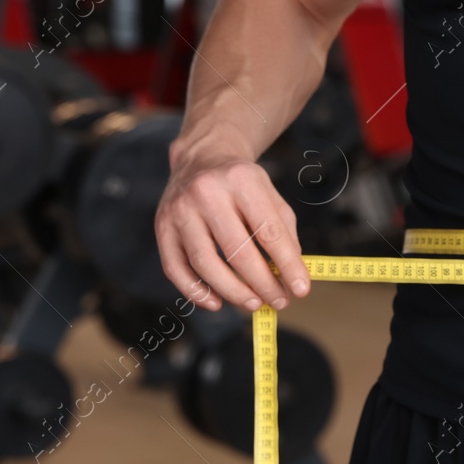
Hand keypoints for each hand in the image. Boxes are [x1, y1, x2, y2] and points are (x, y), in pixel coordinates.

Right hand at [156, 123, 310, 313]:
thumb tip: (291, 277)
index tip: (300, 289)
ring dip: (233, 292)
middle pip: (237, 252)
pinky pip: (176, 269)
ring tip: (254, 304)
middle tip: (279, 301)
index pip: (268, 231)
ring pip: (206, 264)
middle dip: (262, 284)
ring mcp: (180, 210)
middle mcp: (207, 192)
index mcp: (242, 180)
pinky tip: (217, 303)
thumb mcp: (269, 195)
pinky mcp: (162, 227)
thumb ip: (283, 233)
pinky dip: (197, 292)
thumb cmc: (241, 184)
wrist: (201, 159)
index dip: (287, 265)